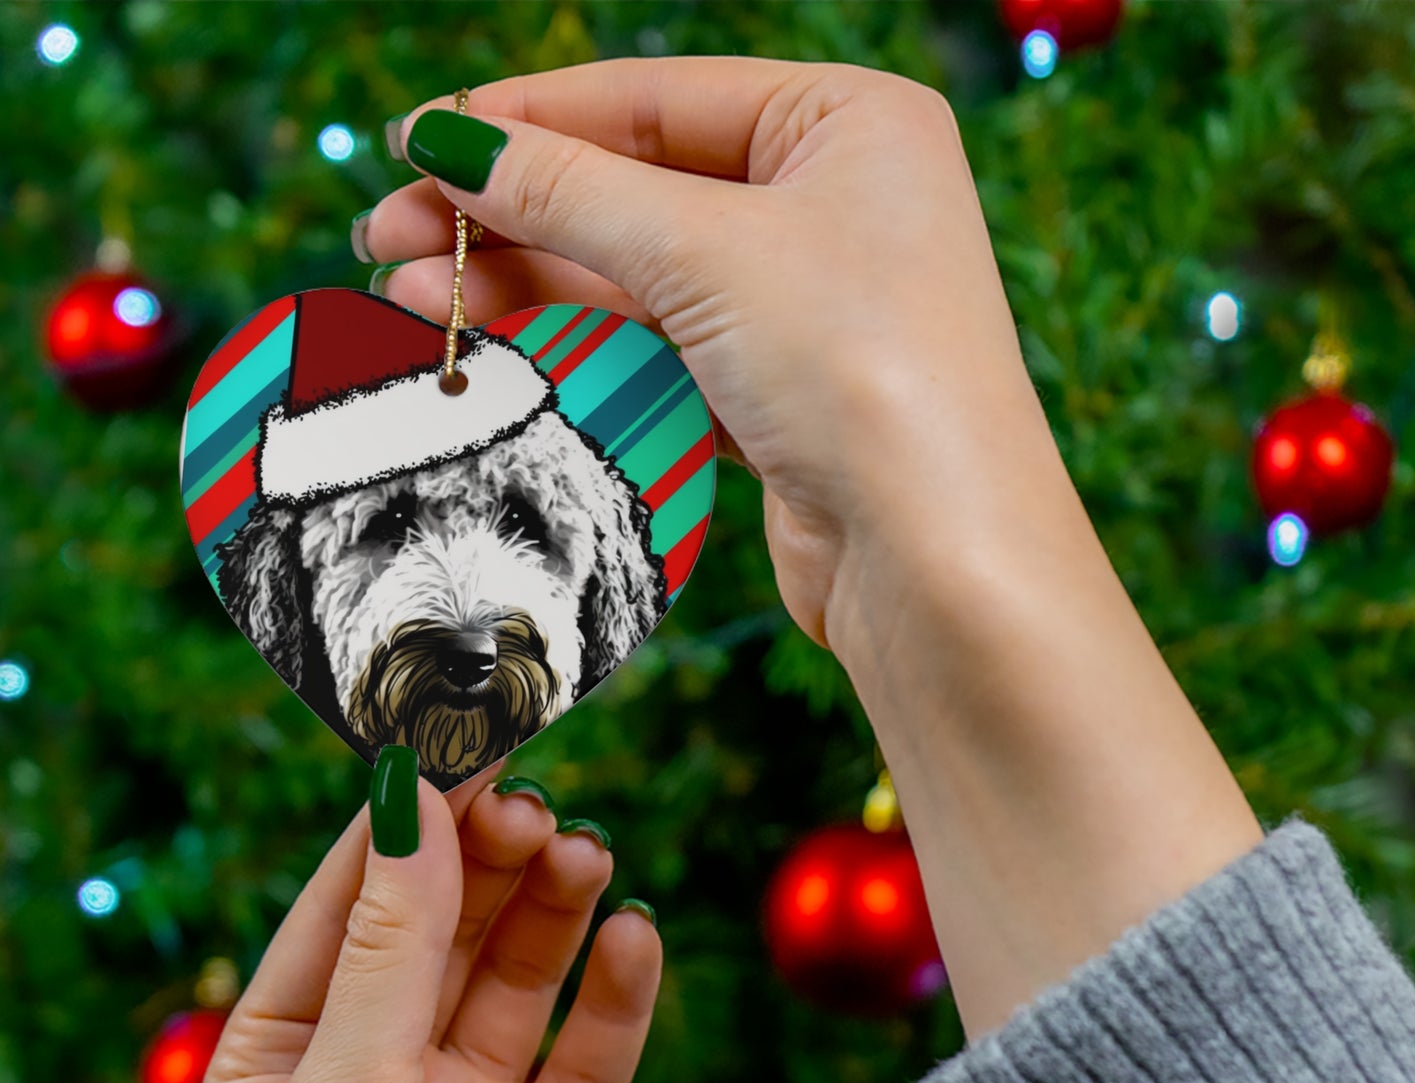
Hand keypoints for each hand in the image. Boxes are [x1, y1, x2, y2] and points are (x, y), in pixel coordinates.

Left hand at [201, 761, 660, 1082]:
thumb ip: (391, 945)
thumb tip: (408, 797)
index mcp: (289, 1053)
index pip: (352, 901)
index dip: (409, 822)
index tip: (466, 744)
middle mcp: (380, 1073)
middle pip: (447, 927)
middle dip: (490, 861)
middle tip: (538, 807)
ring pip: (521, 977)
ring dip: (555, 911)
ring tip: (589, 857)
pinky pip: (591, 1055)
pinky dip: (617, 994)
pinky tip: (635, 939)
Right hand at [361, 57, 1048, 656]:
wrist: (936, 560)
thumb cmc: (861, 371)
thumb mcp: (707, 252)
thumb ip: (571, 191)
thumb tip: (448, 142)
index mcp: (848, 122)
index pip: (656, 98)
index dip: (527, 118)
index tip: (417, 141)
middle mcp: (833, 203)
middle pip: (636, 186)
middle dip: (509, 211)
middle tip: (387, 235)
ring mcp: (806, 303)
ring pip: (639, 273)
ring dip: (527, 281)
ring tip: (410, 294)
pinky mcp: (779, 393)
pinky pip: (660, 346)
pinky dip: (580, 344)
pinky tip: (496, 343)